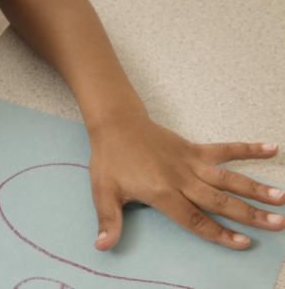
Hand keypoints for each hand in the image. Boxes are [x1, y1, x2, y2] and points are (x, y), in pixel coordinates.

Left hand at [87, 113, 283, 250]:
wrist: (115, 123)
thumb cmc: (109, 159)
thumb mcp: (103, 192)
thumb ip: (108, 221)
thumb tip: (102, 246)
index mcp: (161, 192)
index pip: (194, 218)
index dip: (218, 233)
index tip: (243, 243)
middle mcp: (181, 178)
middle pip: (220, 200)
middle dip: (249, 214)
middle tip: (278, 223)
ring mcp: (190, 162)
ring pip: (227, 178)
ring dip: (255, 188)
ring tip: (281, 198)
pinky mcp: (193, 148)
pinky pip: (224, 149)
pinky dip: (247, 149)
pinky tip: (271, 148)